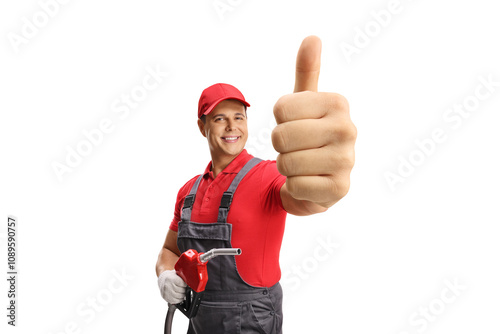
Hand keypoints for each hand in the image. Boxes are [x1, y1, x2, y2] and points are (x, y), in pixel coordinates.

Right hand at [158, 269, 186, 303]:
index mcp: (171, 278)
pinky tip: (179, 297)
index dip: (186, 285)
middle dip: (184, 290)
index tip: (186, 284)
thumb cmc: (171, 276)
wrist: (162, 279)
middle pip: (181, 290)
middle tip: (185, 289)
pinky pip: (174, 301)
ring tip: (182, 293)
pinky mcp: (165, 297)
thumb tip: (191, 280)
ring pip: (178, 296)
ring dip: (182, 295)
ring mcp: (166, 292)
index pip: (182, 284)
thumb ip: (183, 277)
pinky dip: (179, 300)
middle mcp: (168, 285)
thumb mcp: (177, 273)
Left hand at [272, 36, 356, 207]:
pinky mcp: (340, 189)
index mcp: (338, 103)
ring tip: (303, 164)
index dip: (279, 121)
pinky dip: (294, 187)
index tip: (295, 125)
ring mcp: (347, 161)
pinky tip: (309, 182)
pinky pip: (295, 186)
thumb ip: (306, 72)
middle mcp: (348, 129)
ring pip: (286, 162)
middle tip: (296, 148)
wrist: (318, 179)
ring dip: (286, 167)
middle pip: (281, 136)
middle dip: (280, 146)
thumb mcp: (305, 104)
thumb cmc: (308, 136)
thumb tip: (312, 38)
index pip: (281, 109)